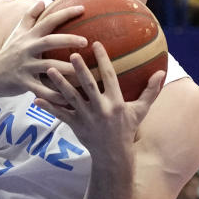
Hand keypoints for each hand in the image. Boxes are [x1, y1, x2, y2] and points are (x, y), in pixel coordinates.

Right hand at [0, 0, 85, 98]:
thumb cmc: (7, 54)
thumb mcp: (16, 34)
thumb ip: (29, 17)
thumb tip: (42, 1)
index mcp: (28, 37)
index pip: (48, 21)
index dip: (65, 14)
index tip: (83, 9)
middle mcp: (26, 49)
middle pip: (49, 41)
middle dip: (68, 39)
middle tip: (86, 41)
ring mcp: (24, 66)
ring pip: (48, 67)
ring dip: (66, 69)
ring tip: (82, 71)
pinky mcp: (23, 83)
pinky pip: (42, 90)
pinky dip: (54, 95)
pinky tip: (68, 98)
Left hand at [36, 42, 163, 158]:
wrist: (114, 154)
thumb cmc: (127, 128)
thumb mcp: (140, 110)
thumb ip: (150, 91)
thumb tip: (162, 72)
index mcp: (116, 102)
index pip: (109, 77)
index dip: (103, 60)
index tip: (96, 43)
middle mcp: (101, 108)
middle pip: (88, 86)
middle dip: (80, 69)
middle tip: (71, 53)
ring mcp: (86, 117)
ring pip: (70, 98)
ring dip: (59, 84)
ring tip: (48, 69)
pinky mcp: (75, 125)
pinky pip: (60, 114)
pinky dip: (48, 106)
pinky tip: (36, 97)